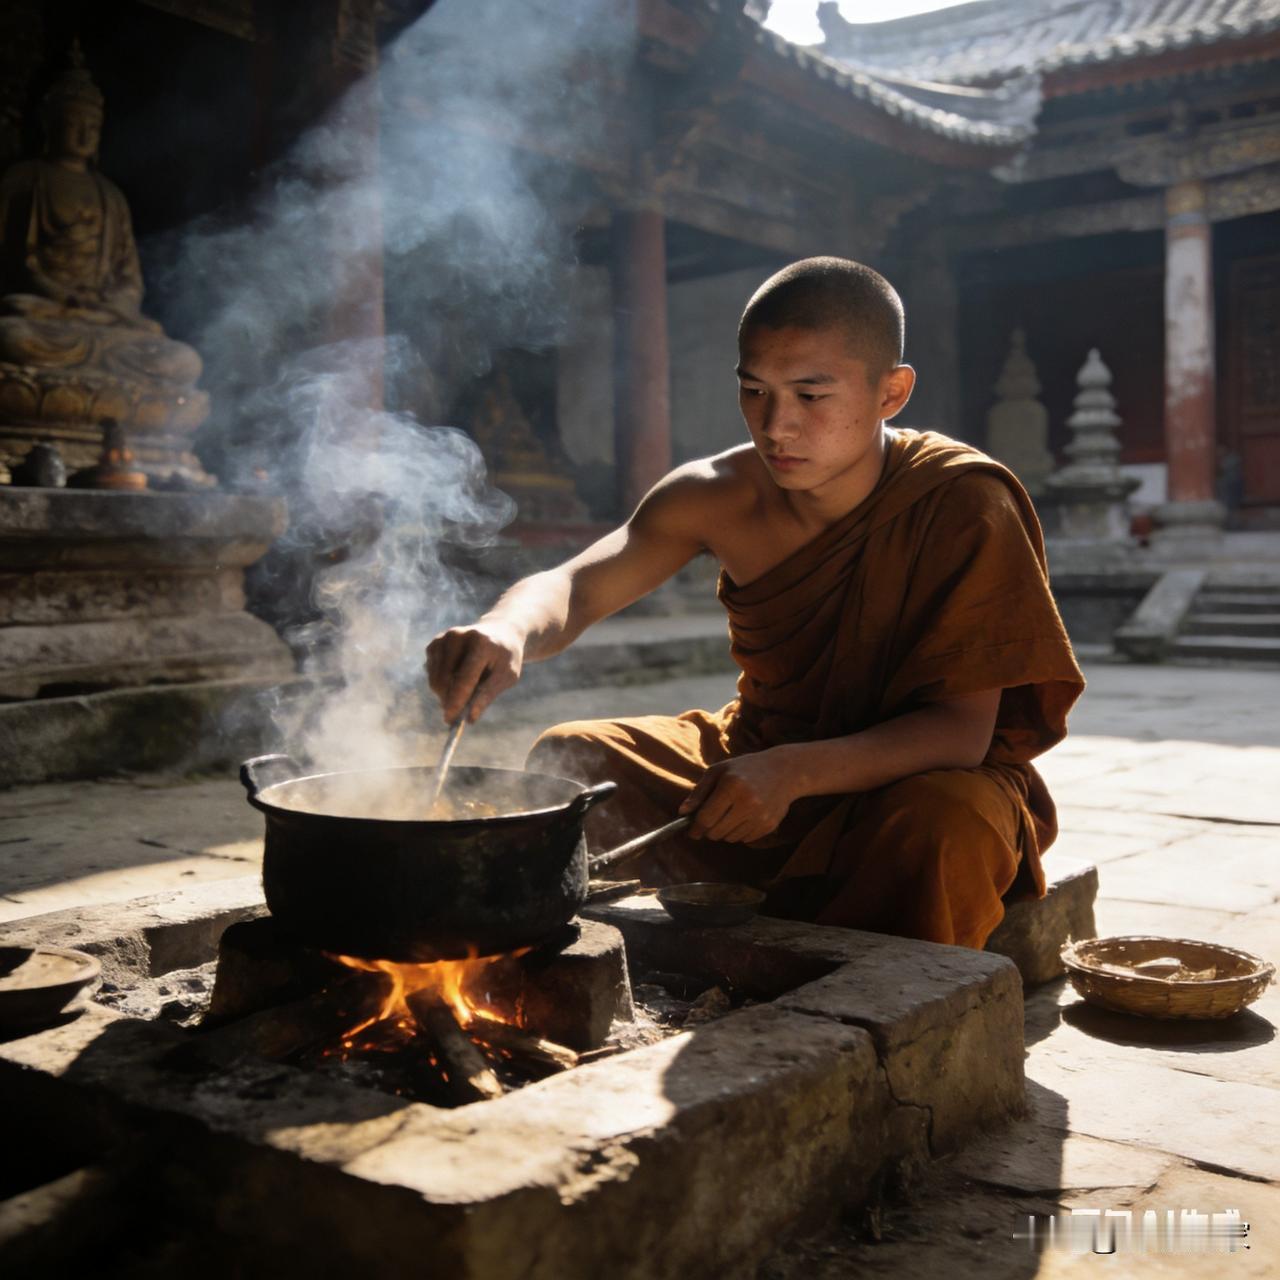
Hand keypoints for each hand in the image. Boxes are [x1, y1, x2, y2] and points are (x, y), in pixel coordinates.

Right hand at [425, 619, 523, 722]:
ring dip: (446, 694)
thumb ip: (488, 695)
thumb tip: (470, 718)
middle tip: (455, 717)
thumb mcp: (507, 676)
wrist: (500, 633)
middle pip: (445, 679)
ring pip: (436, 679)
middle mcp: (458, 636)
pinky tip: (458, 678)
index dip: (456, 701)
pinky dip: (442, 683)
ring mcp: (445, 638)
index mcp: (481, 643)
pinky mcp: (436, 643)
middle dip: (449, 701)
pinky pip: (432, 673)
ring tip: (466, 691)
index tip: (451, 720)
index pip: (464, 677)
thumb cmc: (505, 658)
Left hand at [678, 748, 796, 843]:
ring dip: (724, 831)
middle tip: (710, 820)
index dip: (695, 827)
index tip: (692, 831)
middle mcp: (747, 803)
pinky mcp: (769, 825)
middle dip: (709, 830)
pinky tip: (743, 817)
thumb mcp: (719, 771)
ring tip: (730, 814)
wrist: (783, 771)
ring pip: (730, 838)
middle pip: (716, 832)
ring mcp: (760, 816)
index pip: (706, 818)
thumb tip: (683, 812)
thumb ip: (699, 792)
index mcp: (731, 786)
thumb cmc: (746, 768)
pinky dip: (739, 832)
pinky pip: (744, 839)